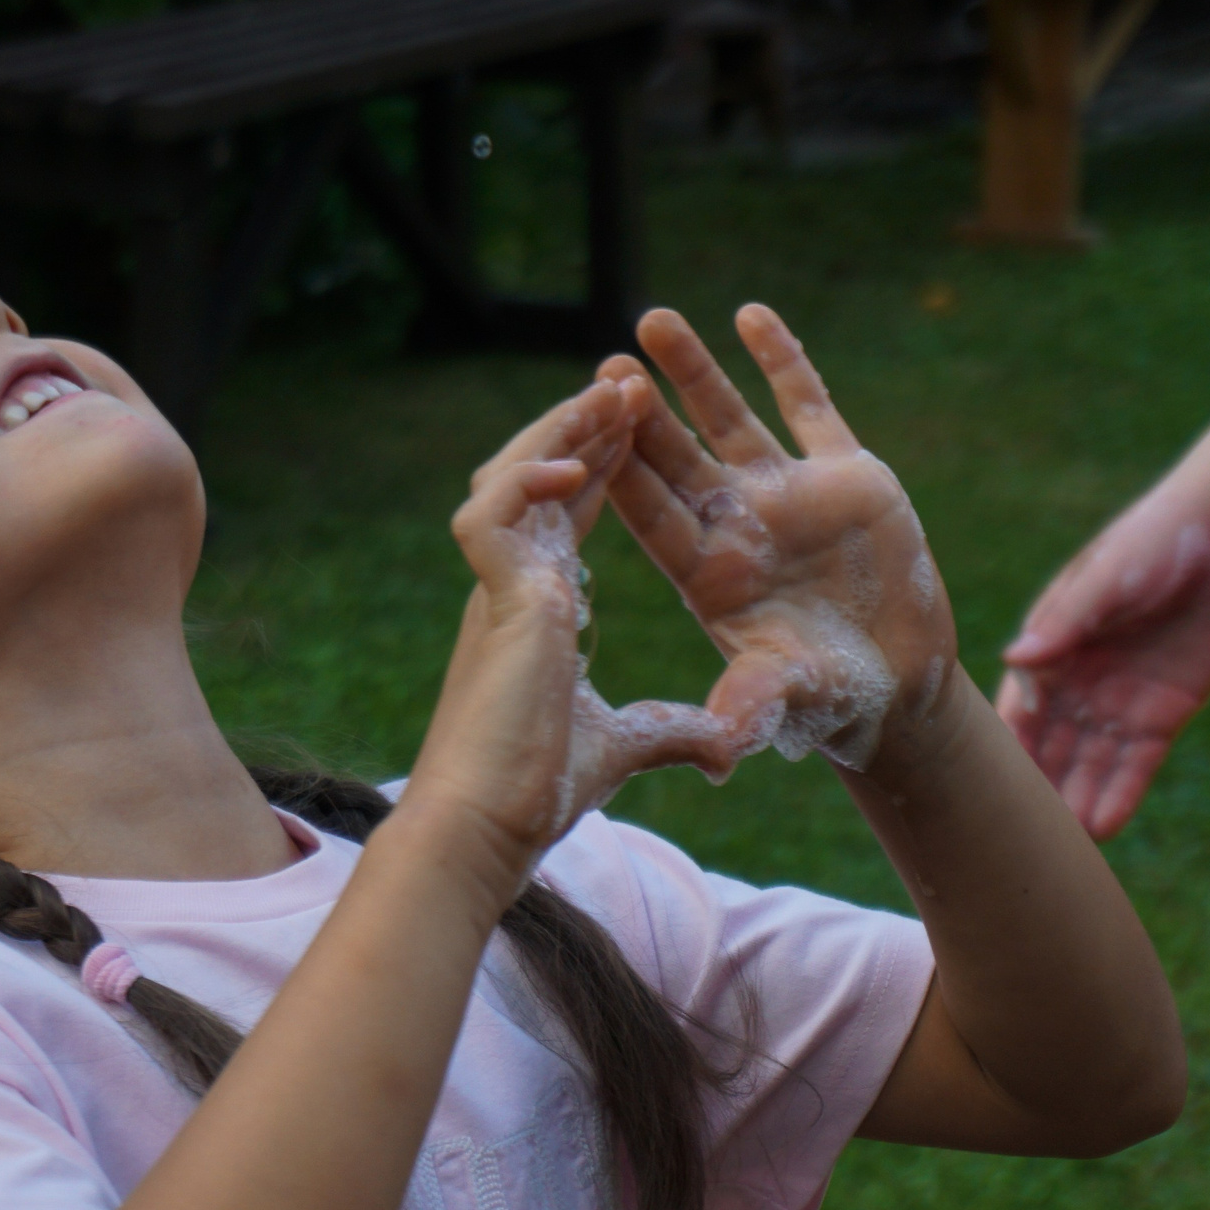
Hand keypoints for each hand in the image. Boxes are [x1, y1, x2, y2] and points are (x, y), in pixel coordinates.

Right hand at [402, 376, 746, 890]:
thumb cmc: (537, 794)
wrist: (488, 829)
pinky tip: (571, 460)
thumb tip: (721, 749)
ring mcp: (499, 590)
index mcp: (540, 611)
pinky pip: (494, 513)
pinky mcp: (494, 602)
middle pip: (547, 481)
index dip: (600, 470)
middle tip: (625, 380)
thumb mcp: (626, 747)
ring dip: (559, 430)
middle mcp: (515, 588)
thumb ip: (670, 733)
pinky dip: (527, 480)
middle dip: (585, 428)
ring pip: (514, 478)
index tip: (633, 430)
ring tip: (608, 389)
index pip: (570, 517)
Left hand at [598, 305, 953, 774]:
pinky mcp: (845, 474)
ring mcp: (786, 494)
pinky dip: (783, 362)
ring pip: (728, 418)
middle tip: (604, 365)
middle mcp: (736, 524)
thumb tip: (720, 746)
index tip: (584, 428)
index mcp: (707, 572)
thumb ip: (754, 704)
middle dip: (640, 412)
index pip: (649, 511)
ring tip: (652, 319)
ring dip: (694, 371)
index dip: (619, 469)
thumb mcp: (790, 697)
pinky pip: (808, 407)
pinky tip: (751, 315)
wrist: (899, 683)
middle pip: (673, 456)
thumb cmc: (830, 698)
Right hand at [994, 492, 1209, 838]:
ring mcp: (1117, 704)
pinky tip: (1104, 829)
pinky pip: (1136, 765)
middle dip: (1036, 789)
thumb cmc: (1150, 544)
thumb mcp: (1104, 579)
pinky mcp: (1161, 716)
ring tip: (1061, 848)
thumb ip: (1064, 623)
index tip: (986, 785)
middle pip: (1049, 747)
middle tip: (1017, 835)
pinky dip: (1120, 794)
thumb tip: (1016, 659)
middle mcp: (1076, 685)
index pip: (1016, 708)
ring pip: (1089, 765)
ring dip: (1075, 802)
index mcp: (1051, 649)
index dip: (1005, 745)